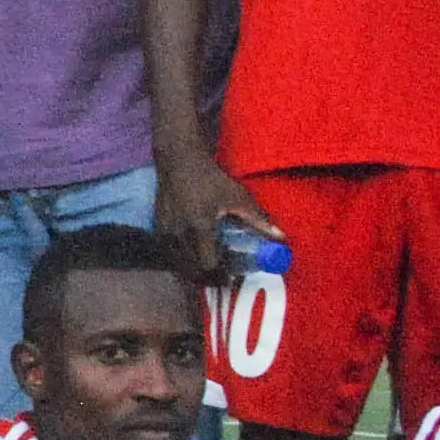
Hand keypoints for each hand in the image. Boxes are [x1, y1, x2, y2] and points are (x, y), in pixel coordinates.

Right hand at [154, 150, 277, 284]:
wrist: (178, 161)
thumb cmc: (210, 178)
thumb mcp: (238, 197)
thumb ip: (258, 219)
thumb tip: (281, 237)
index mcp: (200, 228)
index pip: (208, 265)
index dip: (220, 275)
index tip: (231, 278)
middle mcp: (179, 235)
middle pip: (193, 270)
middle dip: (208, 277)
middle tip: (222, 277)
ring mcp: (165, 233)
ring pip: (180, 265)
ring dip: (194, 271)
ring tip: (208, 269)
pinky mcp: (158, 230)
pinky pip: (171, 255)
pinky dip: (182, 261)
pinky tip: (193, 256)